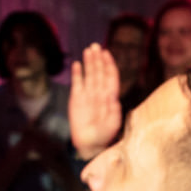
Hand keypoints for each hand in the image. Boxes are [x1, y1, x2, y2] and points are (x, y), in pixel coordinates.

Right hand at [68, 44, 121, 160]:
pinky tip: (77, 64)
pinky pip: (77, 83)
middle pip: (99, 71)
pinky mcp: (76, 99)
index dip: (109, 64)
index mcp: (111, 96)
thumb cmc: (105, 135)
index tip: (106, 53)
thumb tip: (113, 99)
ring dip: (89, 62)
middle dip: (98, 58)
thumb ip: (114, 111)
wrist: (89, 144)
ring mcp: (87, 94)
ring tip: (88, 50)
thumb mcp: (114, 124)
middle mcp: (100, 92)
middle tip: (95, 46)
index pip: (111, 76)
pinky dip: (77, 74)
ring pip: (89, 74)